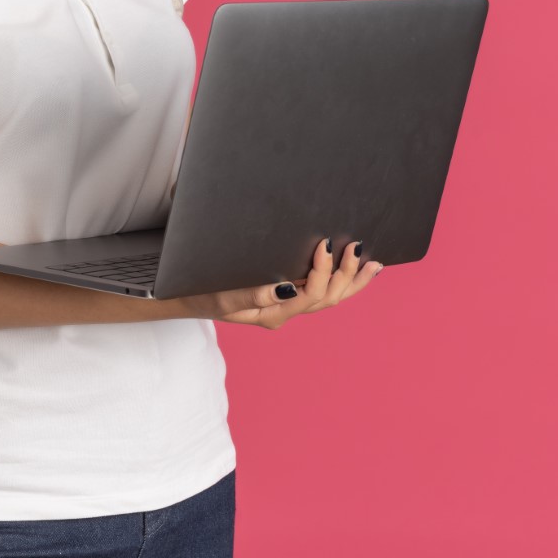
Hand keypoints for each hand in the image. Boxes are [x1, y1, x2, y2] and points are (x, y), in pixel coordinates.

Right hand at [173, 238, 383, 329]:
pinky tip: (356, 270)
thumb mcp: (223, 295)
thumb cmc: (202, 292)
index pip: (309, 295)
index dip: (322, 271)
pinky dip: (343, 283)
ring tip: (372, 262)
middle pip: (328, 299)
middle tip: (355, 247)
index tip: (324, 243)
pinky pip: (322, 294)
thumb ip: (253, 293)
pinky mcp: (287, 298)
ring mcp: (288, 308)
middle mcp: (285, 313)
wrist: (185, 297)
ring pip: (331, 299)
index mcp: (272, 314)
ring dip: (352, 281)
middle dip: (346, 275)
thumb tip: (287, 286)